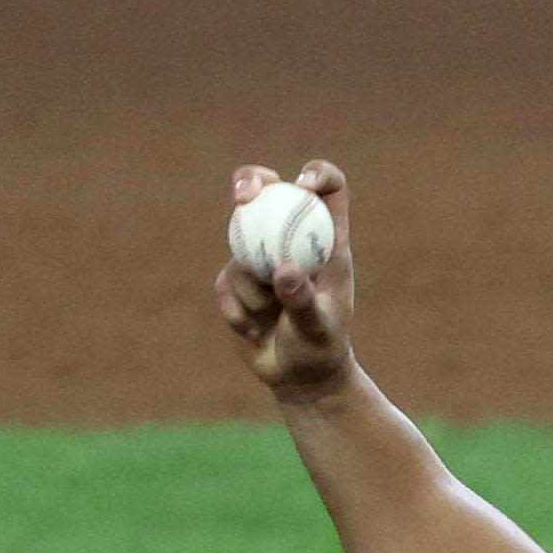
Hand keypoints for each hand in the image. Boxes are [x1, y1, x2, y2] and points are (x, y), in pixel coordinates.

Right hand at [214, 161, 358, 401]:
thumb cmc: (321, 349)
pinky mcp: (236, 278)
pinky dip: (236, 308)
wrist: (298, 378)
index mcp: (327, 240)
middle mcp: (292, 238)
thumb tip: (283, 269)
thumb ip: (303, 299)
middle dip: (252, 181)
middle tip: (243, 194)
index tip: (302, 183)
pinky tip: (253, 331)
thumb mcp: (319, 328)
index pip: (328, 189)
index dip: (316, 175)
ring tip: (270, 318)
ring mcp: (261, 255)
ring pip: (241, 248)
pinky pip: (225, 282)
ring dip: (251, 288)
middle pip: (269, 189)